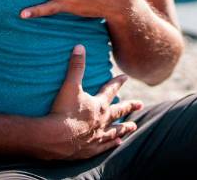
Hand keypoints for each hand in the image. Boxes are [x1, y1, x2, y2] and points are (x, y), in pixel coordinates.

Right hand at [34, 45, 141, 159]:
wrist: (55, 138)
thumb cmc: (63, 111)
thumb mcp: (70, 86)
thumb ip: (76, 67)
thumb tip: (80, 47)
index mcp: (98, 104)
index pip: (111, 90)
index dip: (118, 82)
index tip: (126, 77)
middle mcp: (102, 120)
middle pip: (119, 111)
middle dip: (130, 106)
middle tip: (141, 104)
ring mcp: (97, 136)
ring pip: (115, 130)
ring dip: (125, 128)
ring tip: (134, 127)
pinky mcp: (90, 149)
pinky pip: (105, 146)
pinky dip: (112, 143)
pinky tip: (118, 143)